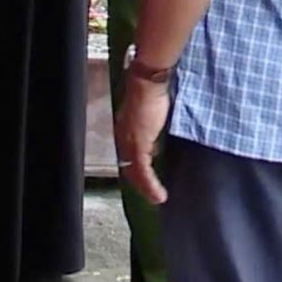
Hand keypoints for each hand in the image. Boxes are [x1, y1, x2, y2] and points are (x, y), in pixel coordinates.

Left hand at [116, 74, 171, 203]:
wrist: (149, 83)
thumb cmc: (152, 94)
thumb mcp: (151, 117)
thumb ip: (148, 132)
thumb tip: (154, 147)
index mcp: (125, 131)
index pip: (127, 157)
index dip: (136, 171)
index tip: (147, 180)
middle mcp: (123, 138)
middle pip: (128, 168)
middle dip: (140, 184)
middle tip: (153, 195)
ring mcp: (129, 142)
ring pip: (134, 173)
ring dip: (147, 188)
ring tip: (157, 198)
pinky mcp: (137, 145)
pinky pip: (142, 172)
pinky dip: (150, 186)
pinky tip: (159, 195)